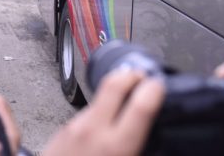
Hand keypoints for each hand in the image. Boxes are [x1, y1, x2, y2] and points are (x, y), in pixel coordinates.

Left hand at [42, 70, 164, 155]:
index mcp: (117, 146)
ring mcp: (75, 127)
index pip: (141, 105)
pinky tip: (107, 125)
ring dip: (115, 94)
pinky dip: (100, 112)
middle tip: (143, 78)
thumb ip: (138, 148)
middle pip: (115, 83)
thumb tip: (150, 143)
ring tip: (128, 102)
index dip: (155, 89)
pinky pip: (86, 113)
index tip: (160, 85)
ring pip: (99, 97)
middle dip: (133, 75)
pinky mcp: (63, 129)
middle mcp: (93, 131)